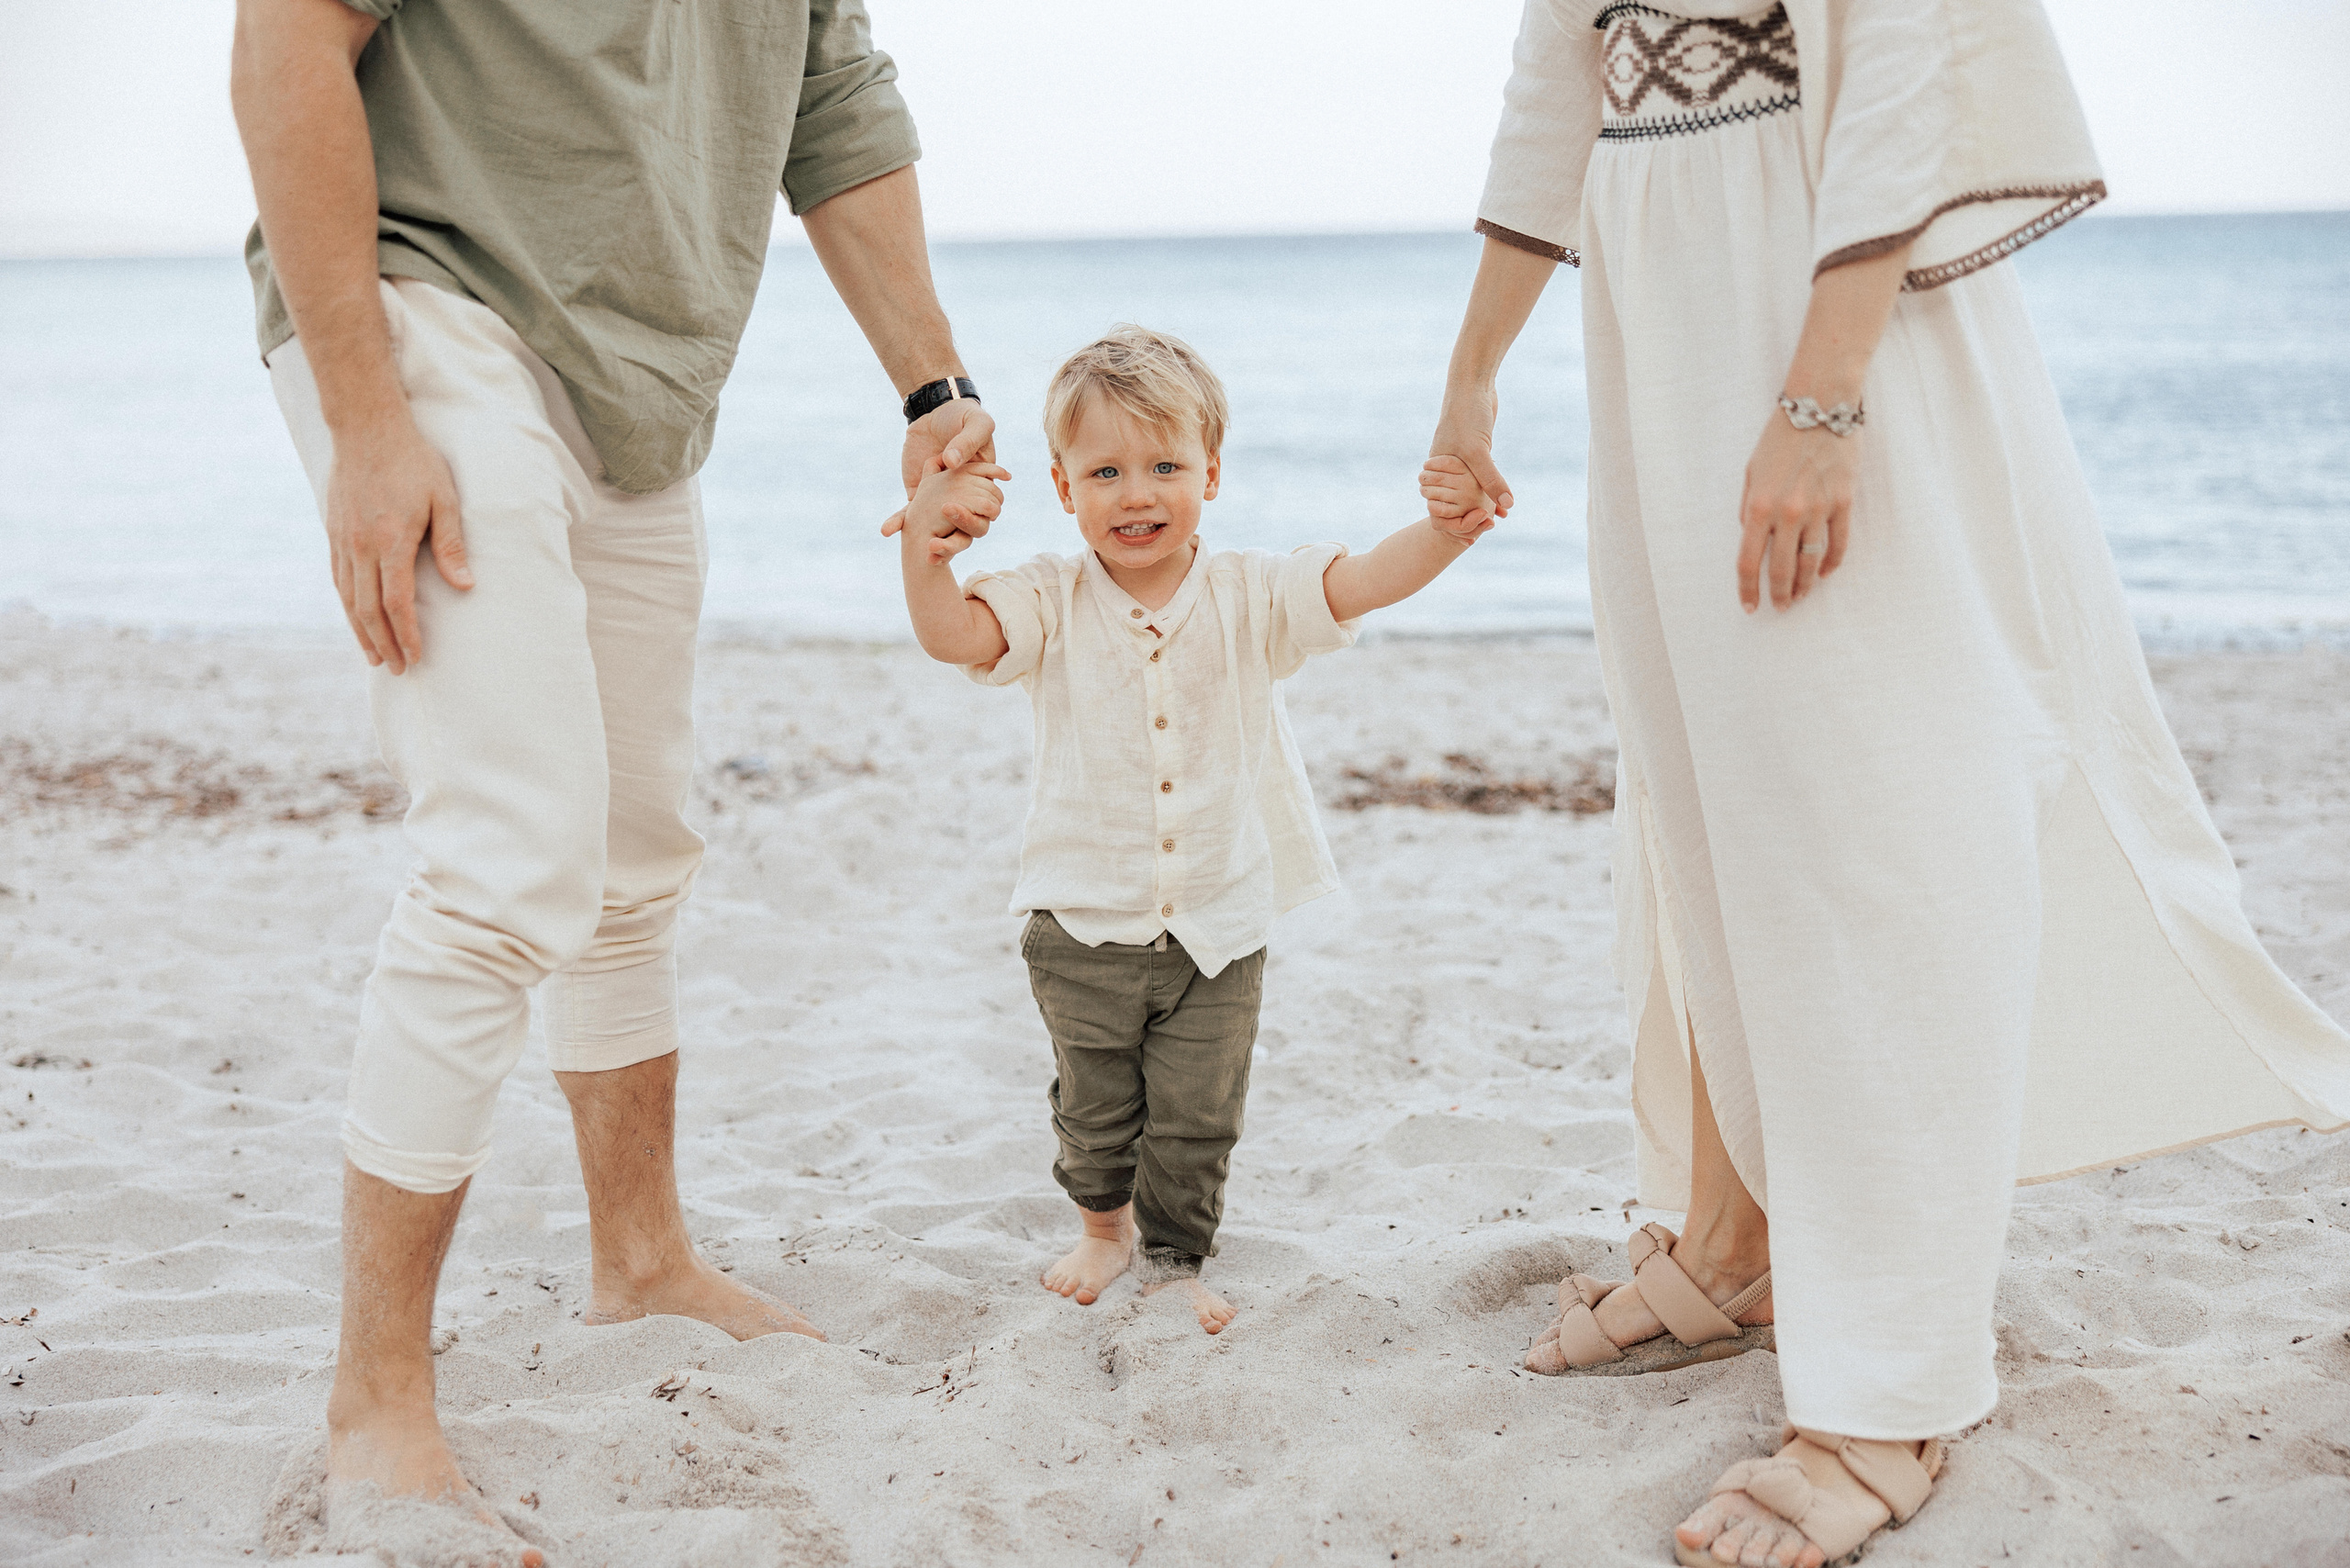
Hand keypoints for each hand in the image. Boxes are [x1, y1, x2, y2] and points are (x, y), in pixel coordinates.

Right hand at [325, 414, 469, 671]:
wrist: (366, 428)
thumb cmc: (413, 462)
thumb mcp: (444, 499)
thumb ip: (452, 545)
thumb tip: (464, 586)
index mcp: (391, 541)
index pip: (397, 603)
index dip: (406, 634)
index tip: (416, 656)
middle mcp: (360, 546)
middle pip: (368, 610)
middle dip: (383, 643)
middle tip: (396, 670)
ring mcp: (342, 540)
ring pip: (348, 599)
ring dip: (360, 631)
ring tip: (373, 657)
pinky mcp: (333, 532)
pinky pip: (337, 579)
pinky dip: (346, 606)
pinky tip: (355, 619)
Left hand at [885, 397, 1000, 554]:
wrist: (936, 412)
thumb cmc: (964, 417)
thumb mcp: (976, 423)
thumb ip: (967, 441)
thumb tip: (951, 462)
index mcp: (984, 485)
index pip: (987, 510)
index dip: (978, 519)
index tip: (964, 518)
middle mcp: (963, 497)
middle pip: (963, 526)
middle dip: (951, 540)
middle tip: (936, 544)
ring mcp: (939, 498)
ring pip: (935, 525)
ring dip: (926, 537)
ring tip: (918, 550)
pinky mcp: (918, 494)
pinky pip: (909, 511)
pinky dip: (899, 520)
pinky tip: (887, 530)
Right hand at [1428, 384, 1512, 521]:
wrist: (1473, 385)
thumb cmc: (1467, 416)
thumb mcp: (1479, 452)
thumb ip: (1491, 480)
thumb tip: (1507, 506)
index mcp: (1437, 468)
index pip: (1440, 503)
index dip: (1455, 520)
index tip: (1473, 532)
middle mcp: (1446, 466)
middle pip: (1456, 499)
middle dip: (1471, 514)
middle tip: (1489, 526)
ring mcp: (1461, 459)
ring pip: (1472, 488)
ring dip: (1486, 502)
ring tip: (1501, 517)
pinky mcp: (1476, 451)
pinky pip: (1484, 476)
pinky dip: (1494, 488)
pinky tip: (1507, 501)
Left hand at [1736, 413, 1852, 611]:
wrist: (1820, 406)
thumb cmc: (1780, 437)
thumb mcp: (1751, 472)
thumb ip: (1749, 509)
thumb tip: (1750, 538)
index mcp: (1759, 506)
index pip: (1748, 561)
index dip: (1747, 589)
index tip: (1749, 606)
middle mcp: (1788, 513)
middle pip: (1782, 569)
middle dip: (1779, 594)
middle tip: (1779, 607)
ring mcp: (1819, 509)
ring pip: (1811, 562)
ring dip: (1804, 585)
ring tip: (1799, 598)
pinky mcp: (1844, 502)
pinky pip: (1837, 543)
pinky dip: (1830, 564)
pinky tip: (1822, 575)